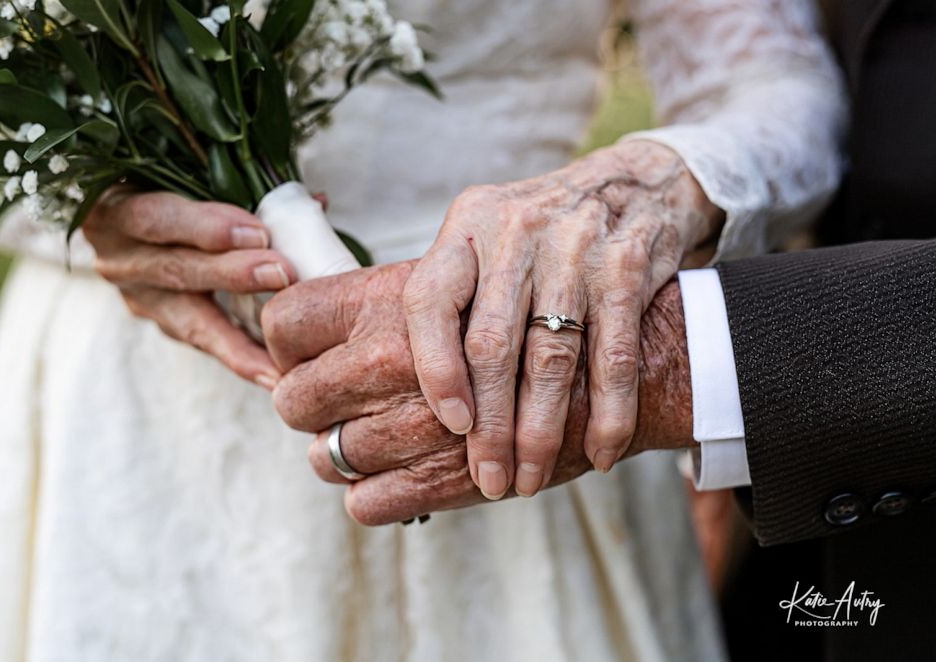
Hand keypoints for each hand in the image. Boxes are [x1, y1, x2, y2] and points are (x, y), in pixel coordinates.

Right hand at [84, 189, 296, 385]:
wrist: (135, 212)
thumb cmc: (173, 177)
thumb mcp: (191, 170)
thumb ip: (242, 183)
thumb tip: (315, 202)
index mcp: (116, 205)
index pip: (156, 218)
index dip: (205, 227)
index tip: (257, 232)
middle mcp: (118, 255)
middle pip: (176, 270)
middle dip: (232, 275)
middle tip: (282, 274)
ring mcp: (136, 294)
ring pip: (187, 319)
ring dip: (237, 337)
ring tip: (279, 358)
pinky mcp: (158, 320)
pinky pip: (201, 340)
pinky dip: (238, 355)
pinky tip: (272, 374)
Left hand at [403, 140, 721, 499]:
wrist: (634, 185)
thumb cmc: (543, 232)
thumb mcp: (486, 239)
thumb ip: (455, 299)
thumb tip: (412, 398)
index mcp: (468, 226)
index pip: (431, 300)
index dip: (435, 369)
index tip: (451, 424)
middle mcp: (515, 231)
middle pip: (492, 343)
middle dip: (491, 424)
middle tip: (490, 478)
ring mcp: (574, 247)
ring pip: (551, 357)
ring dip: (543, 429)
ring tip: (532, 478)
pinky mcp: (626, 268)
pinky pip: (613, 356)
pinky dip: (608, 412)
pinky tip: (600, 452)